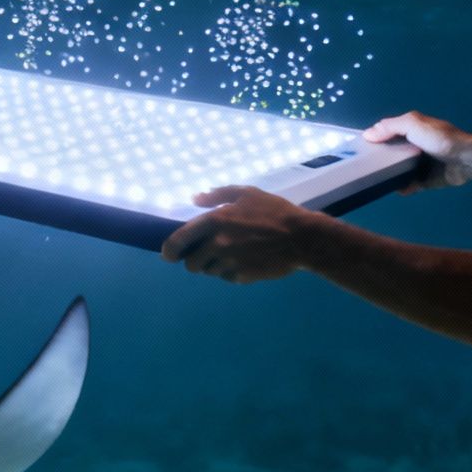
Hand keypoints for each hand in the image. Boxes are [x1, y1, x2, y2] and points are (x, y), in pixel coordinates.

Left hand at [160, 186, 313, 283]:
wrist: (302, 238)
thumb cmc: (274, 211)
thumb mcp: (247, 193)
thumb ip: (217, 195)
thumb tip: (194, 199)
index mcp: (214, 221)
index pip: (178, 241)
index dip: (169, 251)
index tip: (169, 254)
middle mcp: (217, 244)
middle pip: (191, 264)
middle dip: (195, 260)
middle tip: (205, 254)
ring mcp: (229, 262)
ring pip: (208, 272)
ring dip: (213, 266)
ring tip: (229, 255)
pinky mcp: (242, 276)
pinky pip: (227, 278)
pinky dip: (230, 272)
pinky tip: (243, 262)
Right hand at [362, 110, 470, 192]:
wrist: (466, 160)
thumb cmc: (439, 139)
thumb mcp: (413, 124)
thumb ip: (390, 127)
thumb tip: (368, 134)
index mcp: (413, 129)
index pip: (389, 133)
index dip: (376, 139)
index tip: (362, 149)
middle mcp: (416, 146)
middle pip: (393, 153)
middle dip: (382, 160)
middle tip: (369, 168)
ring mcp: (422, 164)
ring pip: (400, 170)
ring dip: (392, 176)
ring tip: (381, 181)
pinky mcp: (427, 179)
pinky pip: (411, 184)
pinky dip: (405, 187)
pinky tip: (400, 189)